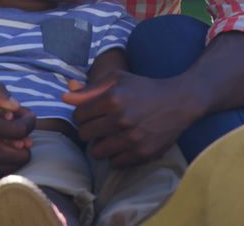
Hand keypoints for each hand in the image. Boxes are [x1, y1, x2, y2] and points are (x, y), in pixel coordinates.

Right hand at [0, 81, 35, 184]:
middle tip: (17, 130)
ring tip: (6, 140)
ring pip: (13, 167)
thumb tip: (17, 107)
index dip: (30, 122)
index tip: (27, 117)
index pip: (20, 131)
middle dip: (25, 140)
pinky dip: (3, 164)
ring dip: (15, 153)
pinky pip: (0, 175)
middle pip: (21, 155)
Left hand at [62, 73, 191, 167]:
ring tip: (111, 136)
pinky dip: (116, 156)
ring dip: (101, 145)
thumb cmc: (143, 88)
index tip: (92, 114)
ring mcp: (132, 138)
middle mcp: (121, 119)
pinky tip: (124, 144)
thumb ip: (89, 89)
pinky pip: (115, 163)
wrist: (179, 101)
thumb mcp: (117, 80)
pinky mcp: (142, 153)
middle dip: (89, 130)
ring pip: (97, 152)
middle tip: (101, 125)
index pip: (78, 116)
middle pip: (84, 135)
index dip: (82, 115)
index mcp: (112, 98)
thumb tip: (64, 96)